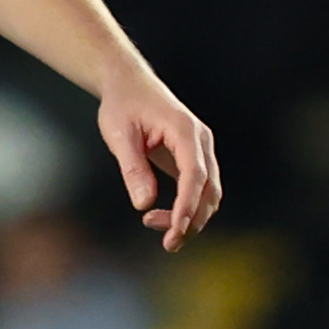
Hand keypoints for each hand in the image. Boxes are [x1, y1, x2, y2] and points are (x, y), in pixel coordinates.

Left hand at [98, 75, 221, 250]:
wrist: (128, 84)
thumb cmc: (122, 105)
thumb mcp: (119, 135)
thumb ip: (133, 168)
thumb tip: (144, 204)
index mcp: (185, 130)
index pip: (195, 174)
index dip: (188, 205)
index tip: (176, 229)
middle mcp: (200, 141)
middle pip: (209, 189)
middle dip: (192, 220)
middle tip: (167, 243)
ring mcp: (200, 151)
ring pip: (208, 194)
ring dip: (190, 218)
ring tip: (157, 229)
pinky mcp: (193, 160)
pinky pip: (199, 190)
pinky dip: (187, 209)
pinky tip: (163, 219)